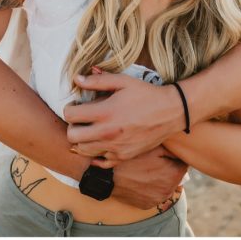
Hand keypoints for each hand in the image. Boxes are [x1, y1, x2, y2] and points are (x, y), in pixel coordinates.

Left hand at [65, 70, 180, 164]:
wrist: (170, 111)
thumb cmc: (146, 94)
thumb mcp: (123, 81)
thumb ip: (99, 81)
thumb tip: (77, 79)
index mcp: (105, 112)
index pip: (70, 115)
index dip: (69, 108)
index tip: (76, 105)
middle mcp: (107, 132)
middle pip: (72, 136)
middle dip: (72, 126)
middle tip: (82, 119)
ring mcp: (114, 147)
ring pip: (83, 150)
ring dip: (83, 140)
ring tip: (92, 130)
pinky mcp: (123, 156)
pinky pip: (100, 161)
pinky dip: (97, 154)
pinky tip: (102, 143)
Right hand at [110, 145, 187, 208]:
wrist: (109, 176)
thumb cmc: (132, 159)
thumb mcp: (155, 148)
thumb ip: (174, 151)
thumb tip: (183, 153)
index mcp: (173, 174)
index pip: (184, 164)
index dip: (177, 157)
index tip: (168, 154)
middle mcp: (168, 190)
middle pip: (176, 176)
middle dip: (170, 168)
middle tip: (157, 161)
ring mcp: (157, 199)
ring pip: (166, 186)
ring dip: (162, 179)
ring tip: (148, 170)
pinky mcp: (147, 205)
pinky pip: (156, 194)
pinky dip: (152, 188)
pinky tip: (143, 180)